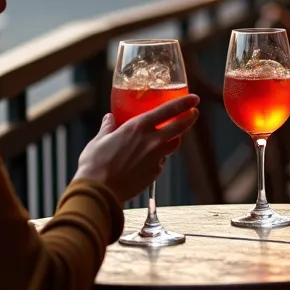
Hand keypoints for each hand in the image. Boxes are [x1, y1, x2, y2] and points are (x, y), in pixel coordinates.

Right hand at [74, 95, 199, 201]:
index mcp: (138, 127)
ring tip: (172, 135)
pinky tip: (150, 159)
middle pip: (180, 127)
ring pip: (173, 145)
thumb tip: (109, 118)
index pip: (168, 110)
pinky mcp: (154, 174)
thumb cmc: (95, 163)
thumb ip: (107, 127)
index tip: (194, 99)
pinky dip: (159, 158)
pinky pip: (161, 162)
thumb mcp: (99, 140)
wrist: (99, 191)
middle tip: (193, 113)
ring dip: (174, 138)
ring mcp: (155, 159)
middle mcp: (152, 141)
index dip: (184, 103)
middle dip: (189, 118)